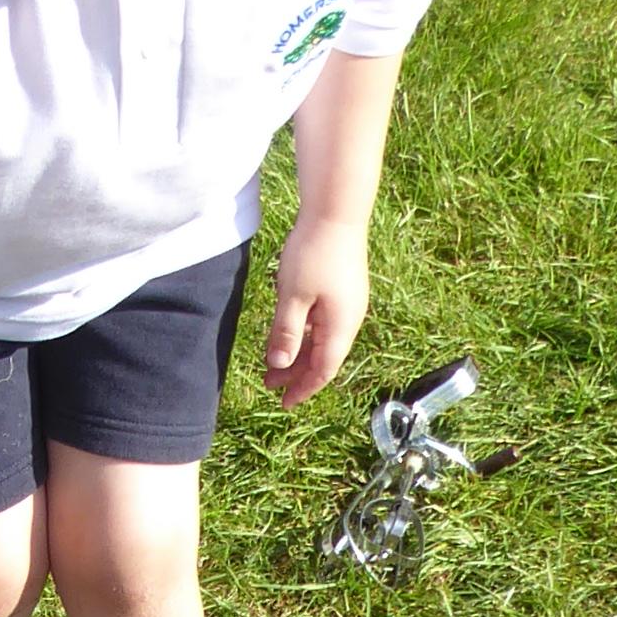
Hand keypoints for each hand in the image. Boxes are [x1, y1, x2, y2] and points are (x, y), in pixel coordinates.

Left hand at [263, 215, 369, 408]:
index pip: (323, 370)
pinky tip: (286, 333)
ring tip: (272, 363)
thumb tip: (280, 365)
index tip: (284, 403)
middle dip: (295, 374)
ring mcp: (346, 304)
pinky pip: (322, 322)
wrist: (337, 212)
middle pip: (322, 358)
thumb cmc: (315, 252)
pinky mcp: (341, 290)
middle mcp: (348, 319)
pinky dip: (303, 333)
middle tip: (268, 384)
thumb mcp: (293, 296)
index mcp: (340, 326)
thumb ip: (286, 332)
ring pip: (321, 340)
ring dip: (297, 353)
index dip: (302, 388)